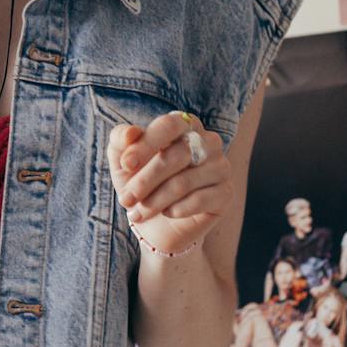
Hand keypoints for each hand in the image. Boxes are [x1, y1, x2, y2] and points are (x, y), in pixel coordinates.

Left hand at [107, 111, 227, 257]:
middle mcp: (208, 141)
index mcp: (184, 124)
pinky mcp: (225, 193)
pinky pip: (199, 200)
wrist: (159, 222)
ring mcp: (221, 166)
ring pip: (184, 182)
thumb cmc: (142, 182)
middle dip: (145, 181)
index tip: (125, 164)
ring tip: (138, 213)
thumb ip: (120, 139)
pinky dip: (175, 210)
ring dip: (155, 200)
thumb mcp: (123, 160)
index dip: (146, 144)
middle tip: (125, 200)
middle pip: (176, 156)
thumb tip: (130, 133)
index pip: (169, 125)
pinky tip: (166, 213)